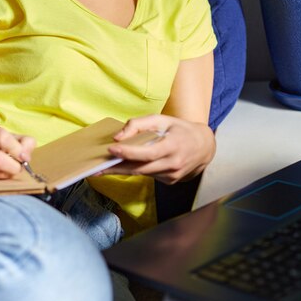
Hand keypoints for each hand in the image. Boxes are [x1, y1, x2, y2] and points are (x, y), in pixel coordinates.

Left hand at [100, 115, 214, 183]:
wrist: (204, 147)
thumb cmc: (179, 130)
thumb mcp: (161, 119)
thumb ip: (138, 124)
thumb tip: (118, 137)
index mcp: (173, 146)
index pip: (148, 153)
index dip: (129, 152)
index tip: (112, 149)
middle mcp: (173, 164)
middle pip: (140, 169)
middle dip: (116, 168)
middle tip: (96, 168)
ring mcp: (172, 175)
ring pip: (142, 174)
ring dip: (122, 170)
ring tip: (103, 167)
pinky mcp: (170, 181)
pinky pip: (149, 175)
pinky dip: (136, 170)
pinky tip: (125, 165)